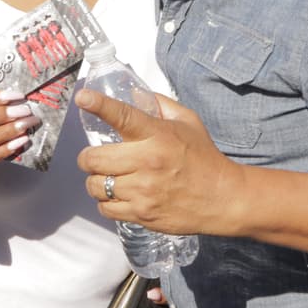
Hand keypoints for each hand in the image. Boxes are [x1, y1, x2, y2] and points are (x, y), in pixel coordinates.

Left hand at [75, 90, 240, 236]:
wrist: (223, 198)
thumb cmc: (204, 158)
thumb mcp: (189, 122)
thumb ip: (160, 106)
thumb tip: (134, 93)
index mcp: (158, 135)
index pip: (121, 116)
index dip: (98, 105)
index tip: (83, 98)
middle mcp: (147, 162)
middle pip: (93, 158)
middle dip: (87, 158)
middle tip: (92, 158)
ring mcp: (143, 191)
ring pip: (95, 185)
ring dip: (95, 181)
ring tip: (106, 178)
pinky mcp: (142, 213)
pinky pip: (106, 208)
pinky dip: (106, 202)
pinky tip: (117, 195)